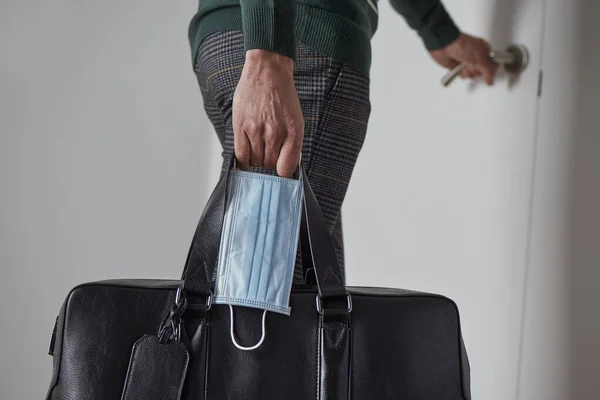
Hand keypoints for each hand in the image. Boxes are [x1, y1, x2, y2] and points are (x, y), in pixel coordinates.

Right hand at [232, 49, 303, 176]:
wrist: (267, 72)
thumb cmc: (282, 96)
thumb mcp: (296, 119)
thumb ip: (292, 143)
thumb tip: (286, 165)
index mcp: (293, 132)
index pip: (286, 167)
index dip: (282, 171)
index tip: (280, 170)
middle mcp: (275, 132)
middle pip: (269, 165)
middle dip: (269, 163)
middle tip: (268, 154)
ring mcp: (257, 129)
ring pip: (255, 161)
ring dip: (257, 160)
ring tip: (258, 149)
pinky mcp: (240, 125)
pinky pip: (241, 154)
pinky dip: (244, 161)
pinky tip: (247, 158)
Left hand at [429, 33, 498, 84]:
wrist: (445, 45)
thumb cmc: (462, 45)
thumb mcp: (480, 58)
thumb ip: (488, 70)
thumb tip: (491, 80)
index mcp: (485, 50)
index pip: (493, 63)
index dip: (490, 69)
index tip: (486, 70)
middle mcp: (477, 57)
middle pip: (482, 72)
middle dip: (476, 70)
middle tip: (473, 64)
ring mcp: (467, 62)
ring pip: (473, 75)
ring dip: (468, 72)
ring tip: (464, 65)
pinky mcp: (458, 67)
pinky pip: (463, 76)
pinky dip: (461, 73)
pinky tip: (458, 67)